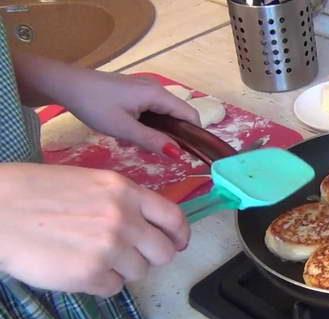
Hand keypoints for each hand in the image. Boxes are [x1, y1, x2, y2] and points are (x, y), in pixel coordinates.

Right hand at [0, 163, 189, 296]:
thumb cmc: (32, 193)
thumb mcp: (88, 183)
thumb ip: (121, 202)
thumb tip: (146, 227)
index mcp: (125, 191)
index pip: (173, 217)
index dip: (179, 236)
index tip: (177, 244)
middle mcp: (125, 218)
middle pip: (164, 252)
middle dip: (149, 258)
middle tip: (126, 256)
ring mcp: (110, 247)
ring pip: (139, 273)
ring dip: (120, 271)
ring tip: (91, 258)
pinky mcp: (91, 274)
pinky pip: (113, 289)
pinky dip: (98, 284)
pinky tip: (76, 269)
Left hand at [11, 52, 199, 157]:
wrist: (65, 84)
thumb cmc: (95, 105)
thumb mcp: (124, 129)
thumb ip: (152, 141)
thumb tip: (178, 154)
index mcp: (158, 96)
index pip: (190, 116)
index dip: (194, 136)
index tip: (189, 156)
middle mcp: (156, 89)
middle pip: (177, 116)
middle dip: (170, 137)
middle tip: (156, 155)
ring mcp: (145, 89)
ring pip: (161, 116)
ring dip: (154, 133)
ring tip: (135, 146)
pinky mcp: (134, 92)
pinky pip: (149, 111)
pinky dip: (144, 125)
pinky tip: (126, 136)